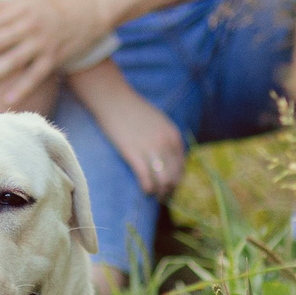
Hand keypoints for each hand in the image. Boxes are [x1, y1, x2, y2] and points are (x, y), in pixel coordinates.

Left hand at [0, 0, 104, 97]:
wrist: (87, 11)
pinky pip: (36, 74)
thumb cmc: (49, 7)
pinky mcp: (55, 57)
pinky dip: (23, 87)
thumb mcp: (23, 1)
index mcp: (17, 12)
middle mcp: (28, 26)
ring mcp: (42, 43)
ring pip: (15, 59)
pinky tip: (8, 99)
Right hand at [86, 80, 185, 198]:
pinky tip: (144, 190)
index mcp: (174, 135)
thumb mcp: (158, 122)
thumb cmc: (132, 110)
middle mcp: (166, 143)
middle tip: (161, 195)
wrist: (113, 99)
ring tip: (153, 195)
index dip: (177, 180)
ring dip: (159, 192)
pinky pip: (146, 178)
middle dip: (169, 189)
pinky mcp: (133, 153)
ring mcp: (151, 148)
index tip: (169, 187)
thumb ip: (166, 139)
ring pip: (163, 181)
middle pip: (174, 176)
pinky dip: (147, 188)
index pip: (182, 166)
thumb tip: (167, 160)